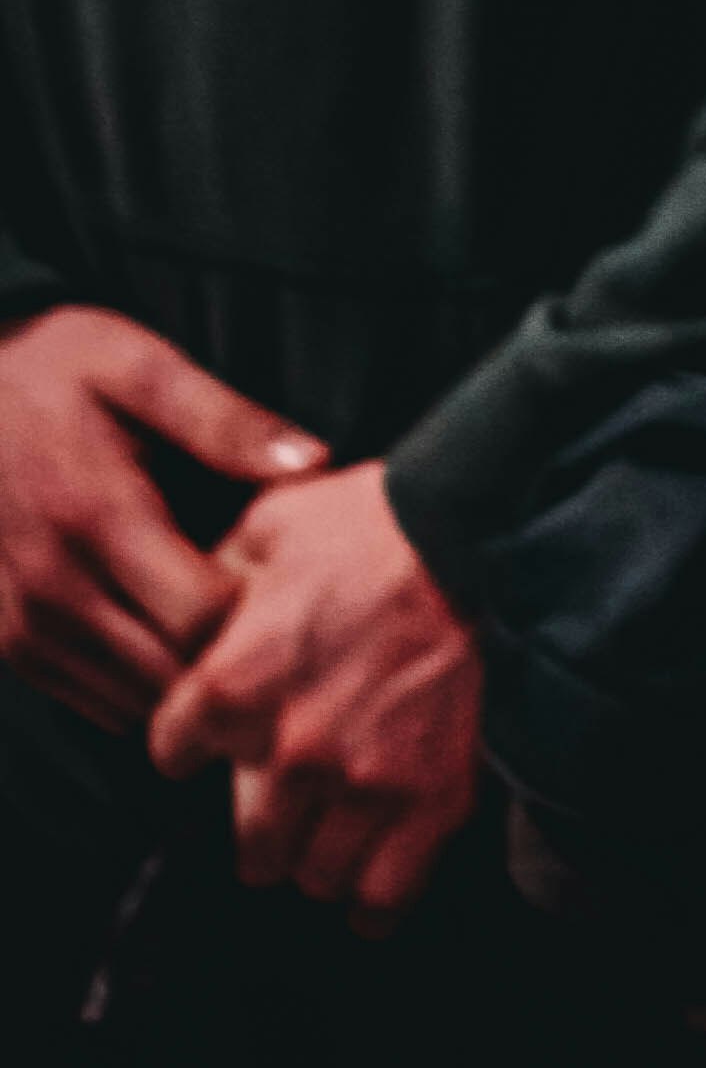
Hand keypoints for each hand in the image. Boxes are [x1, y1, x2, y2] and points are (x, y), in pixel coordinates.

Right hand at [0, 305, 319, 730]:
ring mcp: (22, 623)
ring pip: (130, 701)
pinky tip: (162, 635)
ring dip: (182, 679)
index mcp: (98, 516)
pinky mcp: (4, 643)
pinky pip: (88, 701)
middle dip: (226, 655)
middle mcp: (54, 586)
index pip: (201, 616)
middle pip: (170, 674)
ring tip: (215, 624)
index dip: (256, 611)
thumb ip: (223, 420)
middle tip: (262, 613)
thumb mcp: (136, 366)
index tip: (280, 578)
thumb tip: (312, 460)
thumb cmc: (48, 371)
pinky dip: (135, 686)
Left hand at [147, 462, 478, 927]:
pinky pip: (384, 896)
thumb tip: (202, 601)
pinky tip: (369, 893)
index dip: (191, 740)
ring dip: (319, 859)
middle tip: (284, 804)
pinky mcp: (432, 803)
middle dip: (262, 825)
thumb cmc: (387, 519)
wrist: (499, 534)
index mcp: (235, 681)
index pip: (171, 752)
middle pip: (248, 842)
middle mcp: (289, 751)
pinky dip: (373, 903)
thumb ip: (223, 572)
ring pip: (312, 875)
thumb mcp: (279, 518)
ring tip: (334, 838)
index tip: (211, 737)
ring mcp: (363, 785)